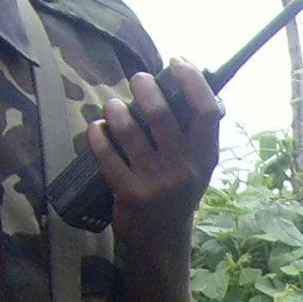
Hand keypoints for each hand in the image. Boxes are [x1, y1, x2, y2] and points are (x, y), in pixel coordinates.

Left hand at [87, 57, 222, 249]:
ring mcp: (156, 181)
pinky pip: (105, 151)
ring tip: (113, 106)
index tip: (178, 61)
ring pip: (128, 128)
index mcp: (205, 157)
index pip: (206, 110)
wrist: (162, 240)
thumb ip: (197, 131)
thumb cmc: (178, 192)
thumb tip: (194, 83)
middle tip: (138, 79)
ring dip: (115, 109)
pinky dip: (96, 133)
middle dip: (144, 86)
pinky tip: (96, 128)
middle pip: (161, 111)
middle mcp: (184, 168)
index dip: (192, 79)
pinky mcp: (129, 193)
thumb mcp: (198, 165)